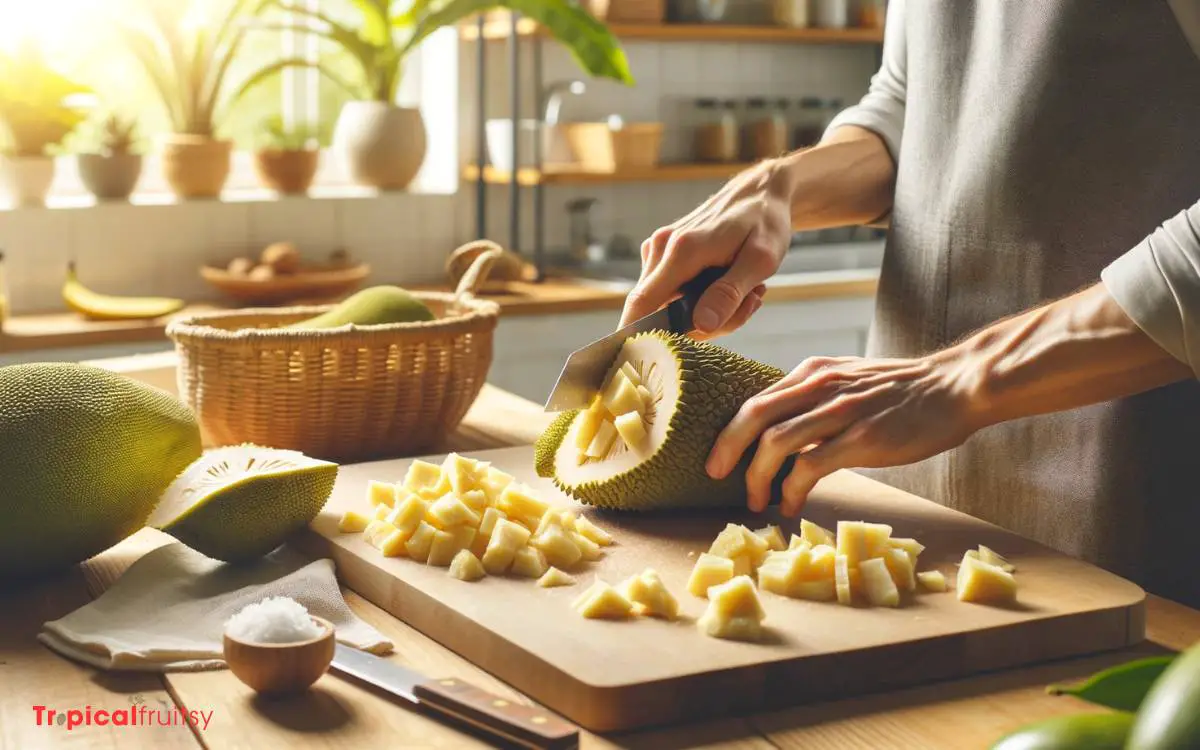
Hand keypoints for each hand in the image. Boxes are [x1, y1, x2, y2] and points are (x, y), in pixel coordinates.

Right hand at [620, 160, 794, 338]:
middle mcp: (661, 249)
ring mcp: (658, 251)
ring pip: (670, 307)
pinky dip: (703, 299)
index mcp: (682, 251)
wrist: (761, 193)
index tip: (648, 363)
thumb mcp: (761, 260)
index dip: (639, 338)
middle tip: (748, 304)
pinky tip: (731, 284)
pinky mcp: (663, 255)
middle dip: (705, 323)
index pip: (642, 306)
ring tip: (746, 290)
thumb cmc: (765, 222)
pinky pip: (675, 294)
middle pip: (662, 314)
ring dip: (709, 311)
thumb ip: (730, 293)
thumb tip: (703, 325)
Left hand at [705, 352, 984, 515]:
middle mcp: (820, 386)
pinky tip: (790, 505)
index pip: (756, 398)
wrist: (955, 386)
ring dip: (757, 476)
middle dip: (727, 448)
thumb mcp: (849, 379)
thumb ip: (814, 397)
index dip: (729, 429)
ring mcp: (841, 411)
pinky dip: (792, 489)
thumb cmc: (902, 390)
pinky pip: (811, 466)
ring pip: (777, 442)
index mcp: (813, 371)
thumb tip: (781, 430)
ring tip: (756, 500)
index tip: (718, 455)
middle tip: (714, 475)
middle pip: (754, 415)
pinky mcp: (862, 438)